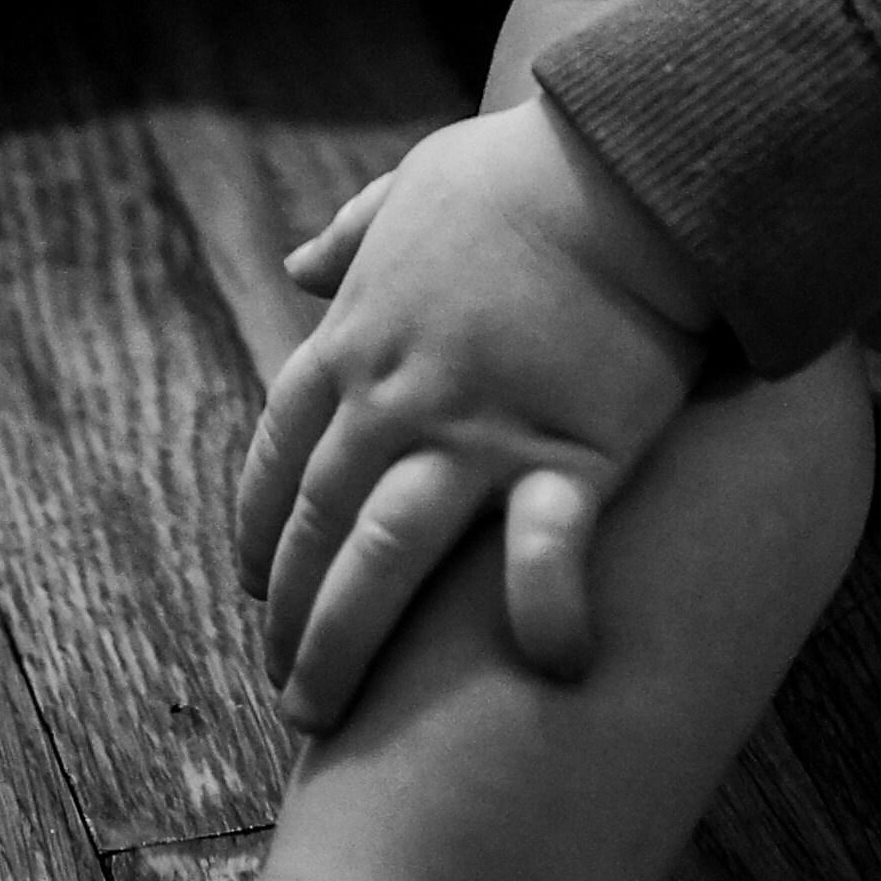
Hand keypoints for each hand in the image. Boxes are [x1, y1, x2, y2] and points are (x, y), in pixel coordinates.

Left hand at [235, 97, 716, 729]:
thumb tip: (298, 262)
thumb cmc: (527, 169)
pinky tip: (550, 669)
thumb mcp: (415, 186)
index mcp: (354, 341)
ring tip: (323, 720)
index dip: (260, 530)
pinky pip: (540, 557)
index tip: (254, 584)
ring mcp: (473, 434)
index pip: (278, 455)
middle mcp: (394, 400)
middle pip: (313, 528)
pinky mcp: (566, 454)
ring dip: (341, 647)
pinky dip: (540, 614)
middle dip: (288, 616)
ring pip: (378, 564)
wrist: (626, 160)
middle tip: (283, 685)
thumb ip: (354, 234)